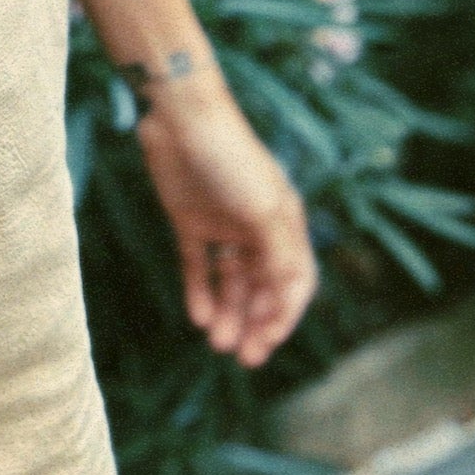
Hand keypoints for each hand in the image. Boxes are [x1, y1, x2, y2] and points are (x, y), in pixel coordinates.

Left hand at [135, 67, 318, 366]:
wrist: (180, 117)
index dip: (284, 315)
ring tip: (216, 343)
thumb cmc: (230, 157)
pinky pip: (198, 265)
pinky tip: (197, 318)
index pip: (294, 281)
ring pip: (229, 281)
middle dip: (254, 323)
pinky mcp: (189, 220)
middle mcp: (257, 227)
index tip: (267, 343)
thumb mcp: (263, 208)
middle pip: (261, 286)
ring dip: (227, 313)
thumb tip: (289, 298)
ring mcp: (222, 224)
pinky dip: (199, 291)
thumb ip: (278, 254)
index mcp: (285, 223)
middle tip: (242, 357)